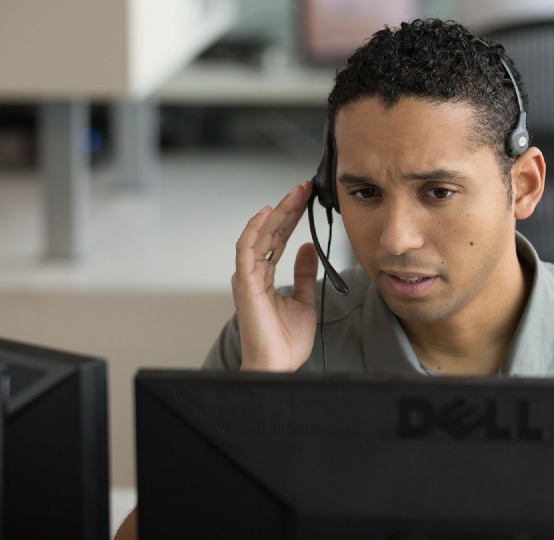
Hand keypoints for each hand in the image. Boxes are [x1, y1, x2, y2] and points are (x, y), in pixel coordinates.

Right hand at [232, 181, 320, 371]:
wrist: (278, 366)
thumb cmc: (286, 341)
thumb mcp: (304, 300)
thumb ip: (303, 274)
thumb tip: (307, 247)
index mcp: (264, 276)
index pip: (278, 239)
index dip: (291, 217)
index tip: (306, 198)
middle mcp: (253, 273)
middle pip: (270, 232)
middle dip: (287, 208)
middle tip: (303, 188)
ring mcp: (247, 277)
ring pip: (260, 236)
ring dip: (276, 213)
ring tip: (293, 194)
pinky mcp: (245, 284)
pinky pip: (246, 251)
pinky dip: (255, 230)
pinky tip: (267, 213)